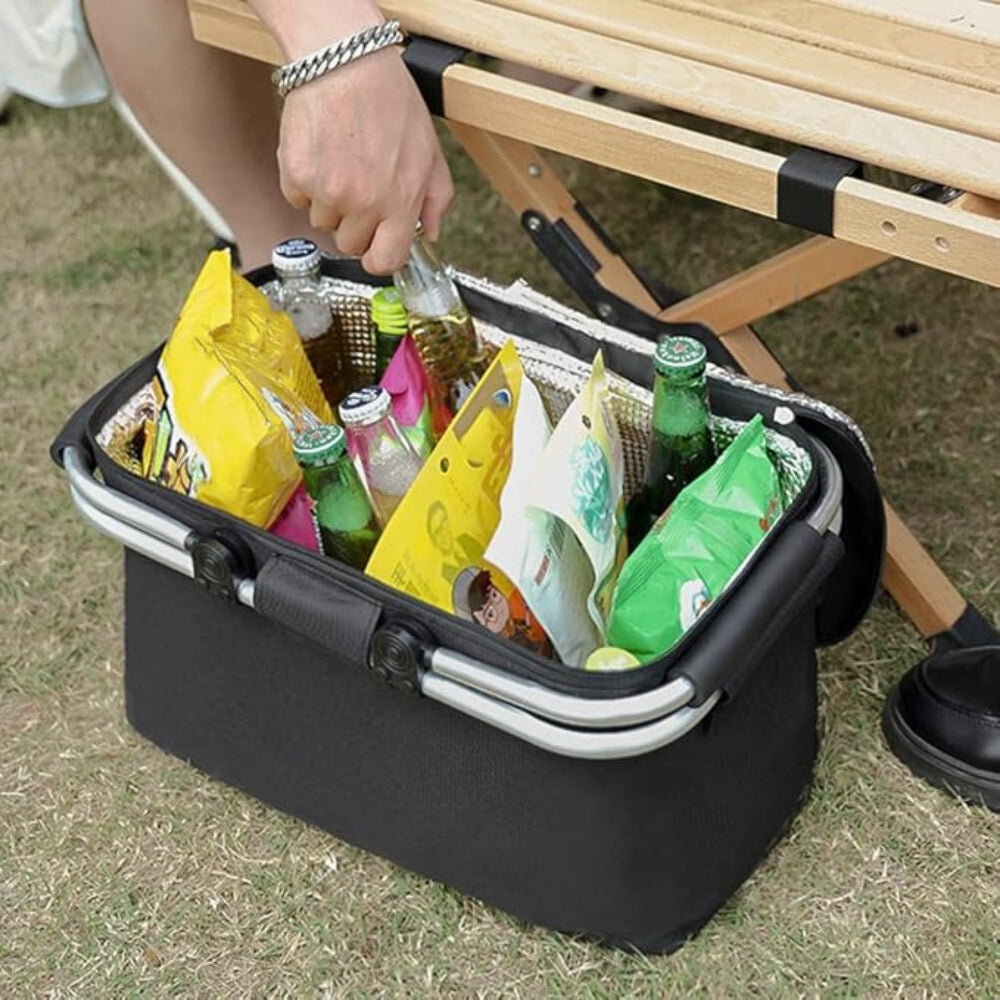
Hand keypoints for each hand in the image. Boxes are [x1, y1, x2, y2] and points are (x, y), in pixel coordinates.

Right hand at [277, 48, 453, 274]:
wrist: (346, 62)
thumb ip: (436, 198)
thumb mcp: (430, 151)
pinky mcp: (299, 177)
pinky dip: (305, 183)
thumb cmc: (389, 100)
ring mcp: (329, 193)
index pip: (385, 261)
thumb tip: (430, 232)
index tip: (375, 247)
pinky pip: (298, 199)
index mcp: (400, 201)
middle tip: (358, 187)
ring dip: (328, 201)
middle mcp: (364, 203)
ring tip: (340, 162)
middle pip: (350, 244)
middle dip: (354, 224)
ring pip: (322, 222)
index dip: (379, 257)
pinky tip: (320, 153)